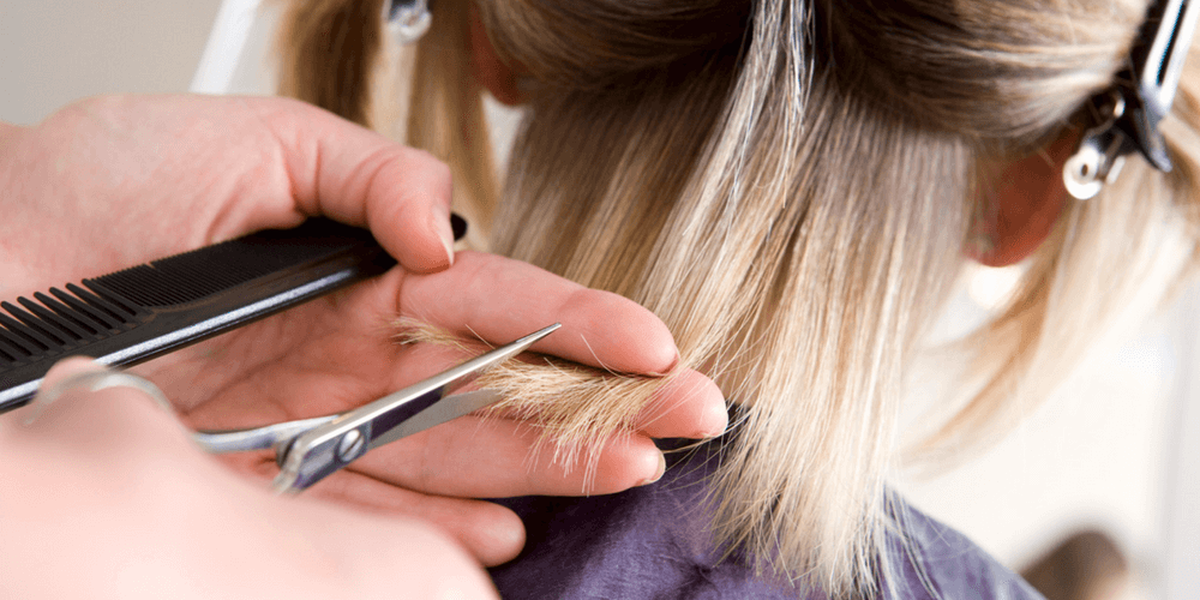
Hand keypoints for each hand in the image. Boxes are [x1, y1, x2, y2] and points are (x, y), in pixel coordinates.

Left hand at [0, 95, 726, 563]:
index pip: (498, 298)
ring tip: (626, 472)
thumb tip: (446, 225)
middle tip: (690, 419)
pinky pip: (371, 508)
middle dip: (602, 402)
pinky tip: (502, 532)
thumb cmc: (106, 186)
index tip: (657, 346)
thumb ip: (367, 174)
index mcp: (370, 266)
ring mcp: (323, 419)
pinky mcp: (272, 477)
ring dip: (545, 467)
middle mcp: (361, 350)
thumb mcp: (254, 140)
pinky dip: (440, 525)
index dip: (580, 322)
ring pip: (456, 450)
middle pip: (500, 384)